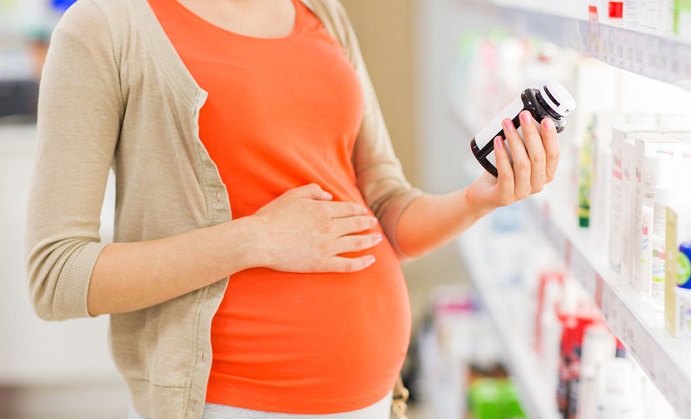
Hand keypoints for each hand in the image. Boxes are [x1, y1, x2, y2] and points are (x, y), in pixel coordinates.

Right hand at [249, 184, 381, 272]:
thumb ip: (312, 191)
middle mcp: (329, 228)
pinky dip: (362, 263)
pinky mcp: (322, 263)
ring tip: (378, 239)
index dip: (358, 211)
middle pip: (355, 225)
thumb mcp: (292, 195)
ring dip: (370, 240)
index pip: (348, 209)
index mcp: (322, 210)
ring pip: (356, 243)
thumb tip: (328, 195)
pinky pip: (347, 264)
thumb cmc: (272, 217)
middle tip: (375, 224)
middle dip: (367, 224)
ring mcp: (327, 247)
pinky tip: (371, 261)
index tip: (364, 213)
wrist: (260, 240)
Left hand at [466, 110, 559, 210]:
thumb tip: (528, 115)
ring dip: (515, 140)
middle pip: (538, 157)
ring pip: (522, 164)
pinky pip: (506, 173)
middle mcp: (537, 185)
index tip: (545, 119)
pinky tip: (497, 141)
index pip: (554, 155)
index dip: (551, 137)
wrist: (483, 194)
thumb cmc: (503, 170)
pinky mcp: (505, 196)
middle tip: (523, 115)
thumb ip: (527, 143)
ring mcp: (522, 193)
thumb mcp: (518, 157)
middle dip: (531, 133)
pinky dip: (502, 155)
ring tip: (506, 124)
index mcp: (546, 175)